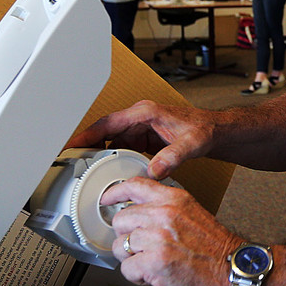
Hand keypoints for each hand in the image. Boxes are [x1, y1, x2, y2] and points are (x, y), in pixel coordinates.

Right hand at [66, 100, 214, 178]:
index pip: (109, 122)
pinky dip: (112, 159)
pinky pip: (121, 148)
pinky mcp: (142, 139)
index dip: (88, 133)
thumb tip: (155, 170)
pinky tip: (107, 172)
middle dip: (89, 147)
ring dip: (100, 155)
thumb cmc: (204, 130)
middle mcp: (139, 118)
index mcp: (145, 113)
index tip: (72, 144)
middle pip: (105, 132)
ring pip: (111, 141)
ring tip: (86, 171)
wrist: (214, 131)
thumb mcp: (192, 144)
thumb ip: (173, 157)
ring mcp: (139, 128)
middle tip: (73, 164)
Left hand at [105, 178, 240, 285]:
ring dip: (131, 258)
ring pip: (120, 246)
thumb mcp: (192, 213)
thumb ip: (166, 208)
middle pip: (120, 219)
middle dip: (126, 236)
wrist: (234, 270)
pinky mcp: (155, 262)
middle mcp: (164, 215)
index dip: (115, 194)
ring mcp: (158, 238)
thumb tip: (139, 212)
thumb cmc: (216, 248)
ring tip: (149, 262)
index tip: (107, 200)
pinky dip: (137, 276)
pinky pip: (127, 268)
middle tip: (140, 246)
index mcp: (174, 200)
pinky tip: (152, 274)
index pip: (134, 186)